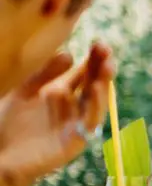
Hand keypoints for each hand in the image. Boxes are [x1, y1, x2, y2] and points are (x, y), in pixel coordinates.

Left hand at [0, 42, 114, 185]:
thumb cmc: (9, 126)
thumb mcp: (24, 93)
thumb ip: (44, 75)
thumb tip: (69, 54)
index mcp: (62, 95)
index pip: (84, 74)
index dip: (93, 60)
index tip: (99, 44)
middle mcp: (73, 109)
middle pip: (94, 85)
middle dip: (101, 68)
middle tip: (105, 50)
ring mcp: (76, 125)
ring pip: (96, 103)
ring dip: (103, 85)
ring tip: (107, 66)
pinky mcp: (75, 141)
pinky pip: (89, 123)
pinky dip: (94, 107)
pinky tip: (94, 90)